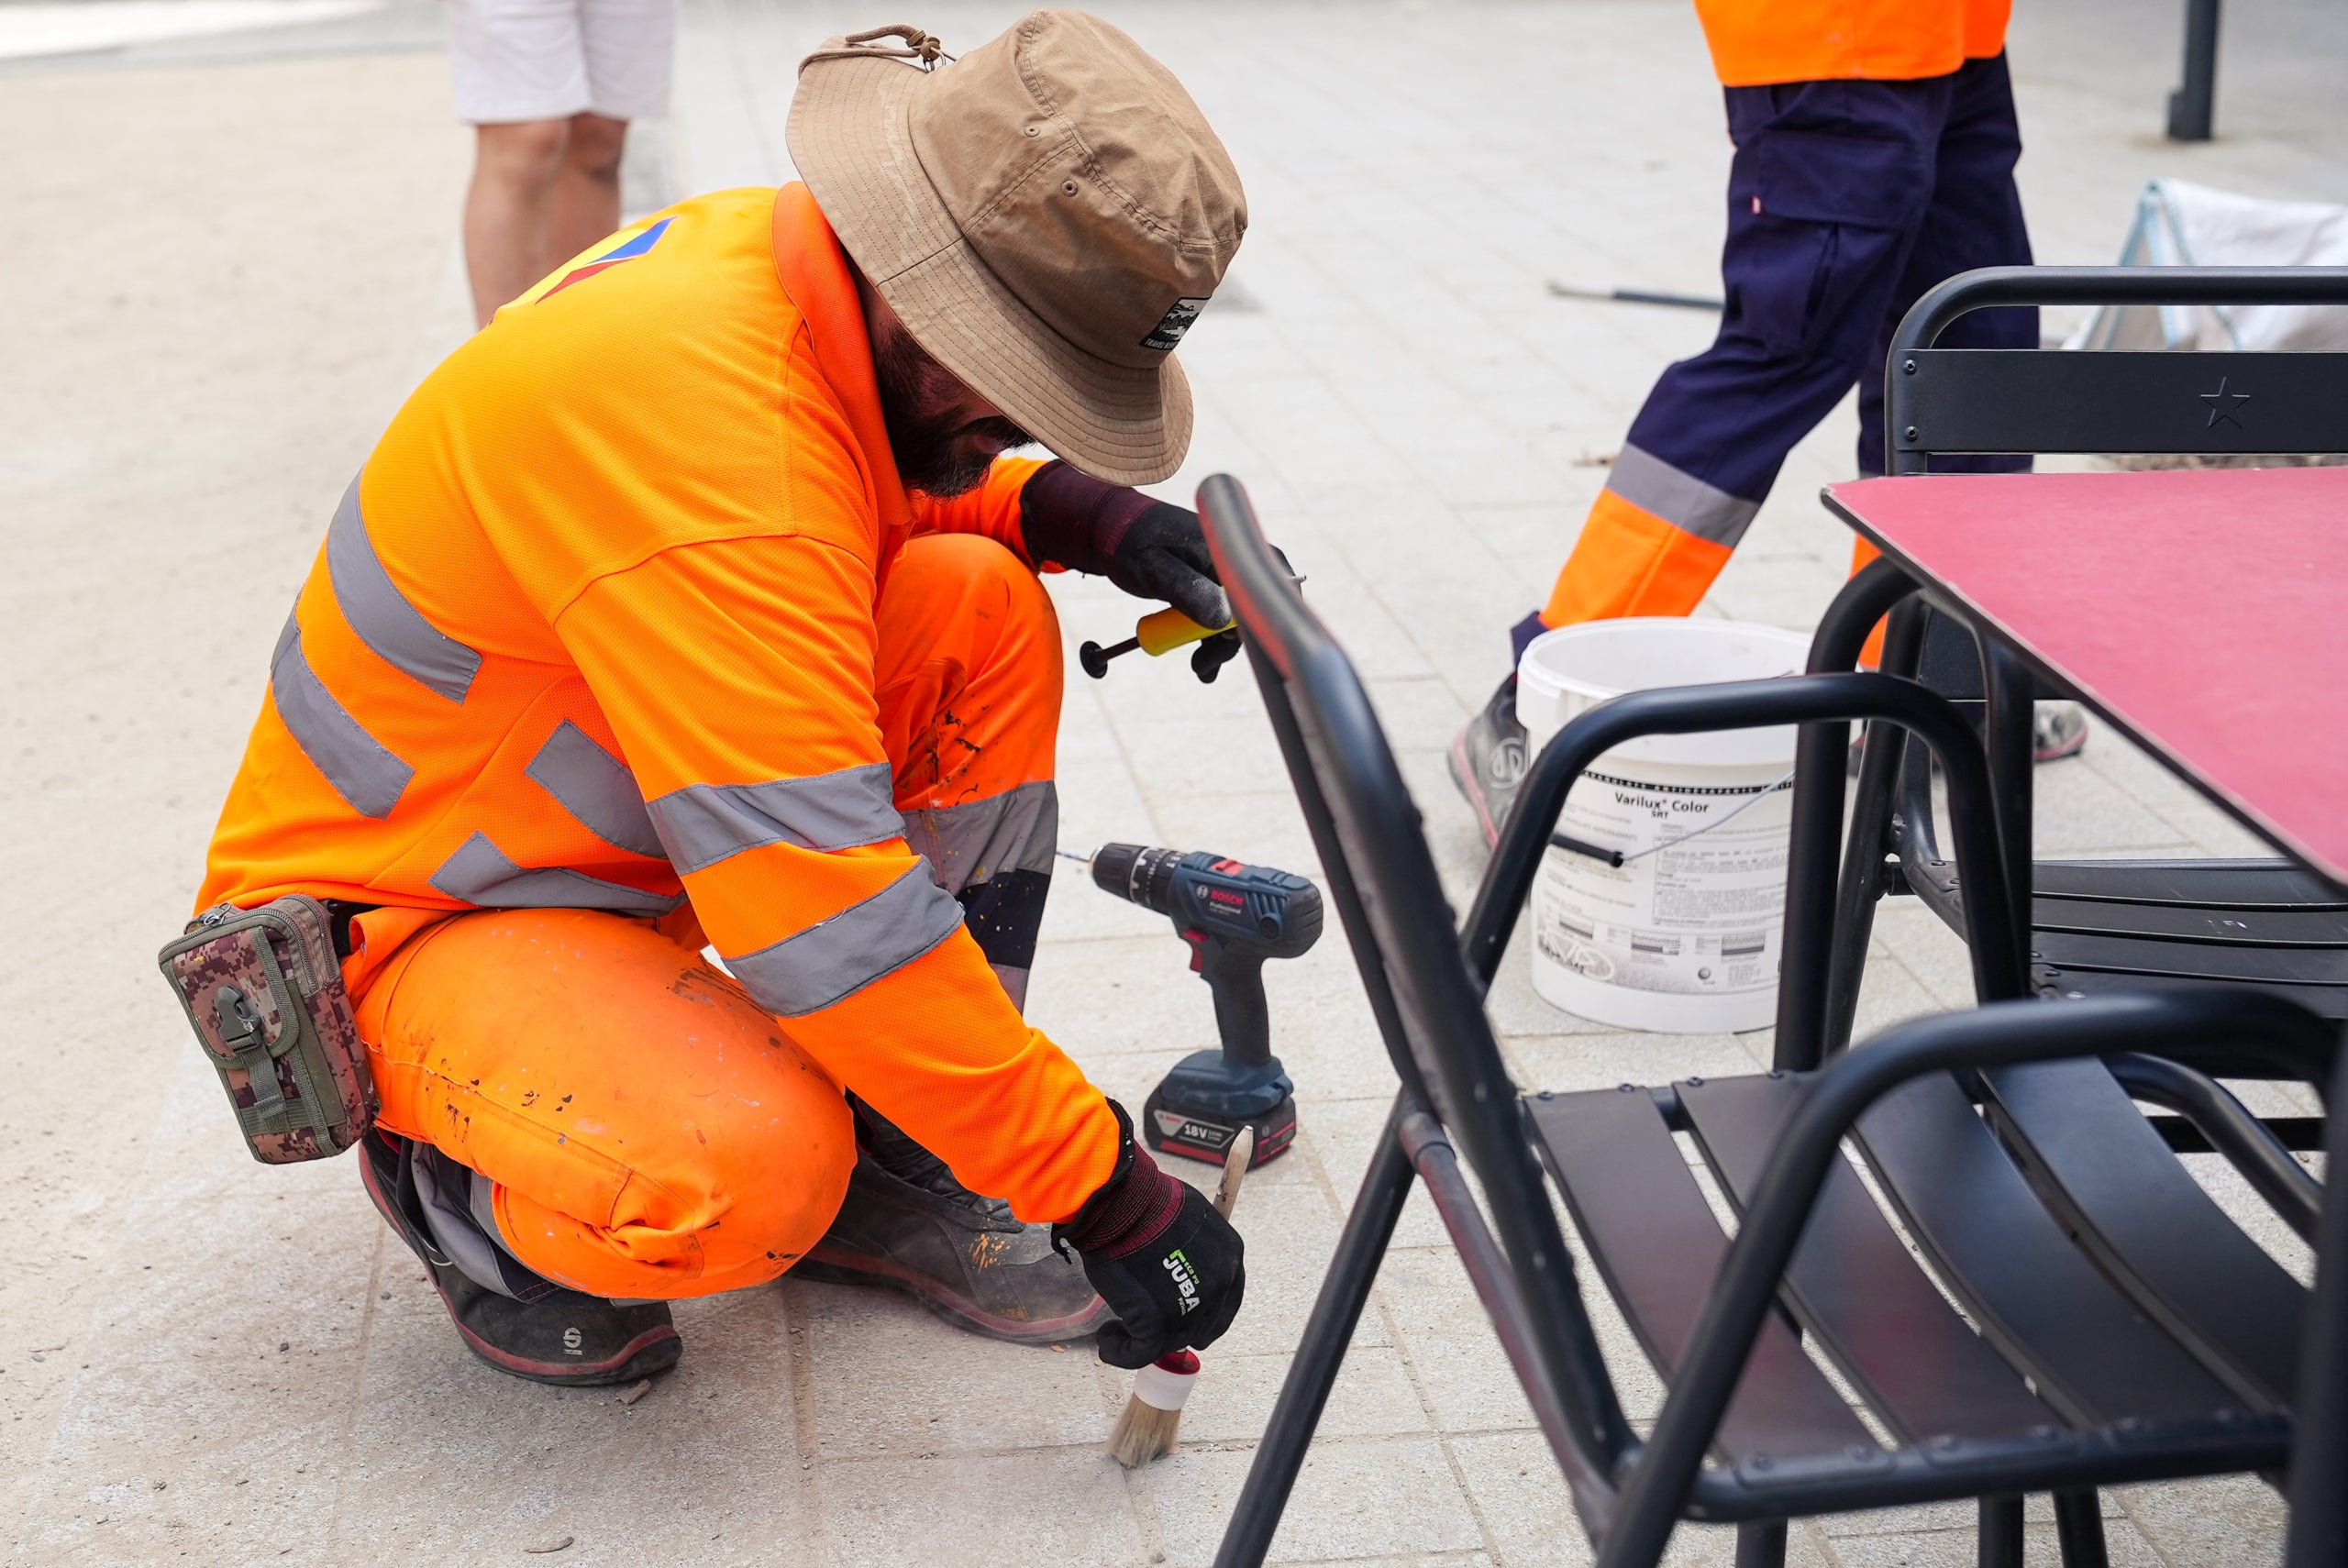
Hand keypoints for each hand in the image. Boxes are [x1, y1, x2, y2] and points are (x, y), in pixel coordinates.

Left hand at [1019, 462, 1269, 685]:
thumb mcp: (1156, 568)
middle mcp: (1231, 559)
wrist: (1108, 531)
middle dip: (1230, 643)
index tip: (1240, 647)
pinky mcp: (1209, 585)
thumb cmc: (1130, 542)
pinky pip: (1220, 616)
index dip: (1262, 618)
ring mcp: (1221, 573)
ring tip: (1199, 669)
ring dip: (1219, 646)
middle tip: (1202, 668)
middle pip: (1251, 607)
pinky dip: (1210, 639)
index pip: (1266, 582)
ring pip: (1235, 617)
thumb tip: (1223, 621)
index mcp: (1225, 547)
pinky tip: (1201, 662)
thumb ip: (1188, 590)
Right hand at [1058, 1104, 1244, 1368]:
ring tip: (1116, 1330)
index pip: (1225, 1299)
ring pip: (1170, 1340)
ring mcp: (1192, 1308)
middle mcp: (1220, 1286)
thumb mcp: (1190, 1214)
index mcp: (1230, 1256)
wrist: (1122, 1203)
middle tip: (1147, 1323)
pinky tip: (1106, 1340)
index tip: (1177, 1312)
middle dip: (1175, 1327)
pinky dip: (1120, 1352)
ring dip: (1143, 1340)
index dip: (1201, 1311)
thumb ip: (1197, 1243)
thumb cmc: (1147, 1201)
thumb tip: (1186, 1257)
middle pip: (1202, 1325)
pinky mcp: (1158, 1324)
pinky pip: (1139, 1353)